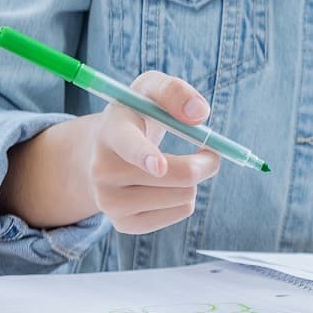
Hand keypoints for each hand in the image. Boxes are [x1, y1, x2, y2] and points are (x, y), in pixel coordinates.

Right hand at [86, 71, 219, 233]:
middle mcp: (102, 170)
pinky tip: (169, 186)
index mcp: (112, 131)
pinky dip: (187, 198)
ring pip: (183, 196)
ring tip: (179, 165)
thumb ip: (175, 91)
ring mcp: (108, 202)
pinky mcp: (123, 224)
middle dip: (205, 162)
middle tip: (210, 151)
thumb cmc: (139, 111)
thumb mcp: (152, 88)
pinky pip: (180, 213)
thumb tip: (199, 114)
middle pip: (173, 175)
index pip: (129, 145)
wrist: (106, 148)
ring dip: (195, 179)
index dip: (145, 156)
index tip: (159, 166)